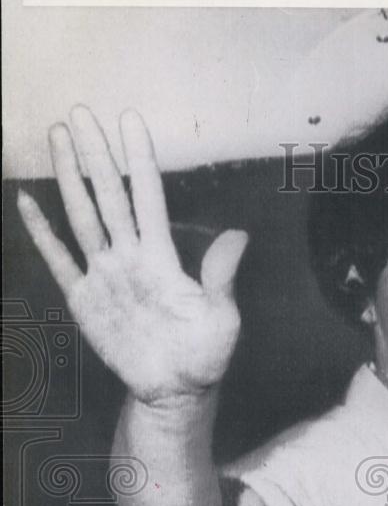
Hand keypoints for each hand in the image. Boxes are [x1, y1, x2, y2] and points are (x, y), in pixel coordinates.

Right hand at [18, 106, 247, 405]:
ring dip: (70, 178)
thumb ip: (222, 277)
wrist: (175, 392)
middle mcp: (130, 257)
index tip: (130, 122)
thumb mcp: (222, 318)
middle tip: (80, 113)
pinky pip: (59, 259)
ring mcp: (104, 275)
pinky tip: (29, 201)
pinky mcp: (84, 299)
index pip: (148, 197)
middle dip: (95, 155)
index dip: (139, 160)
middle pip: (108, 196)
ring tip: (59, 138)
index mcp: (162, 257)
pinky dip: (43, 232)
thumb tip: (239, 235)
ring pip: (82, 216)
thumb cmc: (204, 355)